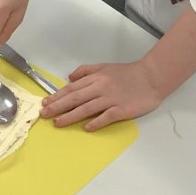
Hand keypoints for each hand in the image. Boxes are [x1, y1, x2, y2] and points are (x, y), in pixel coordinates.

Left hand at [41, 60, 163, 130]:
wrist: (151, 77)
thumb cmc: (128, 73)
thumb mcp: (104, 66)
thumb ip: (86, 71)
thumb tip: (69, 78)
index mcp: (96, 77)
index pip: (72, 88)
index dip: (57, 96)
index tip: (45, 103)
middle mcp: (101, 87)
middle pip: (75, 98)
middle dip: (58, 107)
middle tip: (44, 114)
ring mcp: (111, 99)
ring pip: (87, 108)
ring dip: (70, 116)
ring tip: (58, 123)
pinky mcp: (122, 109)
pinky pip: (106, 116)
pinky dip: (96, 122)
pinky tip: (86, 128)